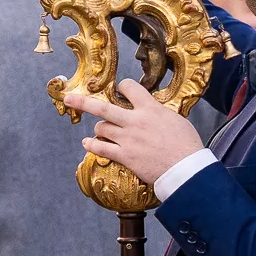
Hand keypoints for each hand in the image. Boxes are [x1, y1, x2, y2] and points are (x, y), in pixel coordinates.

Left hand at [66, 79, 203, 186]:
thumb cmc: (186, 144)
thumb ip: (159, 113)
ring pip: (102, 128)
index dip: (124, 86)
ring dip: (100, 128)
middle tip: (69, 98)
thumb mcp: (176, 119)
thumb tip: (152, 112)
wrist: (185, 168)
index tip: (122, 88)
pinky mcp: (124, 156)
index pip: (130, 87)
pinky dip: (92, 145)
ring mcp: (127, 139)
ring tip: (100, 131)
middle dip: (83, 102)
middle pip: (103, 108)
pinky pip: (101, 148)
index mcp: (150, 108)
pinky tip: (88, 143)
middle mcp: (135, 121)